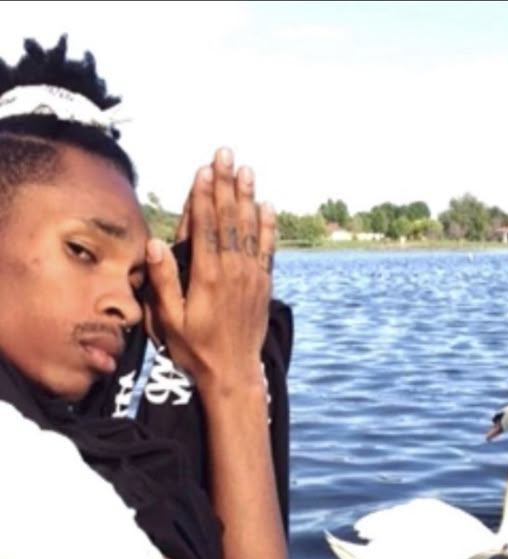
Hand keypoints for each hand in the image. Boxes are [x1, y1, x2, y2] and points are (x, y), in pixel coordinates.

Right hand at [145, 147, 275, 390]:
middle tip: (225, 153)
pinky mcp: (264, 284)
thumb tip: (155, 244)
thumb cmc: (196, 349)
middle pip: (228, 218)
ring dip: (246, 197)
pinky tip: (267, 206)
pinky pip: (267, 248)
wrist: (234, 372)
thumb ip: (163, 282)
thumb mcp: (170, 322)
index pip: (205, 226)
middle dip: (225, 184)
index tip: (203, 169)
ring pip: (249, 228)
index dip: (203, 195)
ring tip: (246, 169)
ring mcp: (252, 276)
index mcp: (207, 276)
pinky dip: (267, 225)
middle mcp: (233, 270)